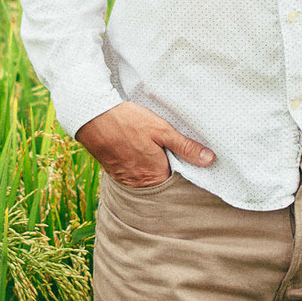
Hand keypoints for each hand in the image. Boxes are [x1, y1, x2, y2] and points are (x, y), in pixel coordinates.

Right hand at [77, 101, 213, 188]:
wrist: (92, 116)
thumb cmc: (128, 122)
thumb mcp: (162, 130)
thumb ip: (185, 146)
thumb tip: (209, 160)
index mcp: (155, 175)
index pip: (178, 180)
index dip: (185, 168)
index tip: (190, 157)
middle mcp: (140, 183)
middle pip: (162, 180)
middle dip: (169, 167)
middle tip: (171, 149)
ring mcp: (126, 179)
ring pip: (148, 176)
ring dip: (153, 165)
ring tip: (154, 147)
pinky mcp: (115, 172)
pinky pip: (134, 173)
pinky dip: (139, 164)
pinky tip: (140, 149)